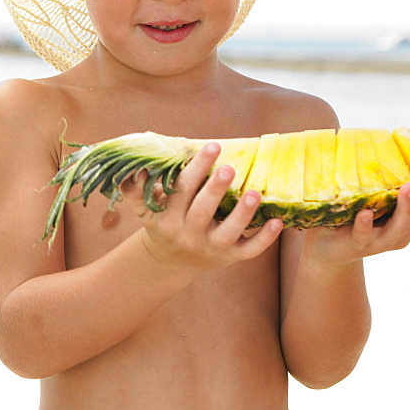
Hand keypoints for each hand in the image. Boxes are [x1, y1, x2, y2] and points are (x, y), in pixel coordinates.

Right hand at [126, 142, 282, 271]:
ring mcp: (211, 248)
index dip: (195, 169)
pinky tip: (278, 222)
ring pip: (228, 232)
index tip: (210, 147)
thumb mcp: (145, 211)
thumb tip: (132, 168)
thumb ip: (135, 191)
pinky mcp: (229, 257)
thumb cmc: (161, 224)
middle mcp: (188, 235)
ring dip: (242, 213)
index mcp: (168, 219)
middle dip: (215, 190)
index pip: (181, 192)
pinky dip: (264, 238)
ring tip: (255, 192)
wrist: (170, 262)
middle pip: (202, 212)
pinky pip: (249, 251)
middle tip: (229, 168)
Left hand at [302, 168, 409, 267]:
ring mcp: (380, 241)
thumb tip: (397, 148)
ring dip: (406, 206)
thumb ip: (391, 185)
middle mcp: (401, 233)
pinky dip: (365, 225)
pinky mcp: (357, 244)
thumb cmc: (358, 218)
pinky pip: (363, 236)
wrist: (330, 247)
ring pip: (400, 227)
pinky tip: (365, 213)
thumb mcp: (380, 201)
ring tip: (407, 187)